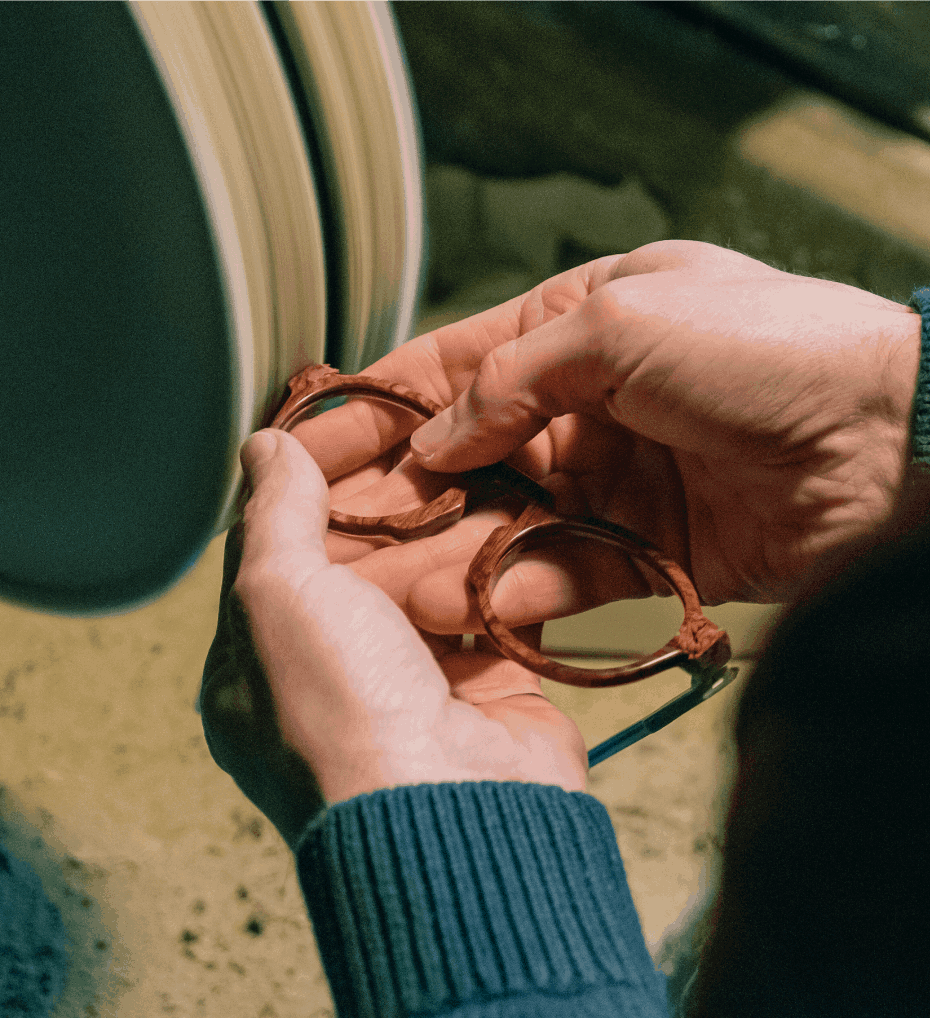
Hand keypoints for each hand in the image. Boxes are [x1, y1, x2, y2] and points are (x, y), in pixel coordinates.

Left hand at [200, 430, 587, 849]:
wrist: (451, 815)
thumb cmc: (340, 712)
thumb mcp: (279, 595)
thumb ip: (274, 515)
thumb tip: (263, 445)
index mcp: (261, 661)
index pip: (283, 547)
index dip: (317, 479)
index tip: (358, 421)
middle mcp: (334, 674)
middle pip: (367, 558)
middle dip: (399, 497)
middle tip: (432, 431)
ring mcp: (413, 684)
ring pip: (434, 579)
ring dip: (457, 525)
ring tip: (481, 458)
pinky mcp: (485, 690)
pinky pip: (493, 611)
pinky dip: (504, 569)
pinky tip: (518, 515)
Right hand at [296, 240, 919, 635]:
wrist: (891, 437)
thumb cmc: (762, 346)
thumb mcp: (621, 321)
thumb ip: (512, 380)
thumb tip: (434, 440)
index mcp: (574, 329)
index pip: (451, 370)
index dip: (376, 408)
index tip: (305, 446)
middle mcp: (583, 408)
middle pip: (463, 457)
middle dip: (391, 493)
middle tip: (317, 535)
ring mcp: (609, 483)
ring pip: (499, 522)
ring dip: (435, 553)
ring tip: (365, 589)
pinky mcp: (641, 551)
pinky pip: (555, 572)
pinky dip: (504, 587)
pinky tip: (449, 605)